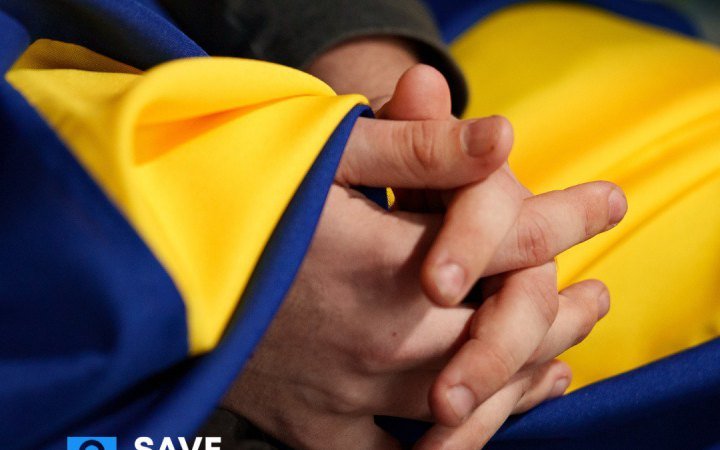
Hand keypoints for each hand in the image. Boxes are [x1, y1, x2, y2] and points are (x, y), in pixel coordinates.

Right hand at [221, 65, 625, 447]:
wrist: (141, 264)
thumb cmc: (228, 196)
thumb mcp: (319, 153)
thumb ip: (416, 148)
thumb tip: (504, 136)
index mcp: (384, 263)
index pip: (506, 242)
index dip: (566, 218)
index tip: (606, 204)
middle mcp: (376, 339)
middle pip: (501, 334)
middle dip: (560, 314)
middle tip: (596, 299)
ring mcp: (345, 393)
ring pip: (466, 404)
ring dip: (524, 381)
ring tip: (563, 366)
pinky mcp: (311, 425)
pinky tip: (472, 432)